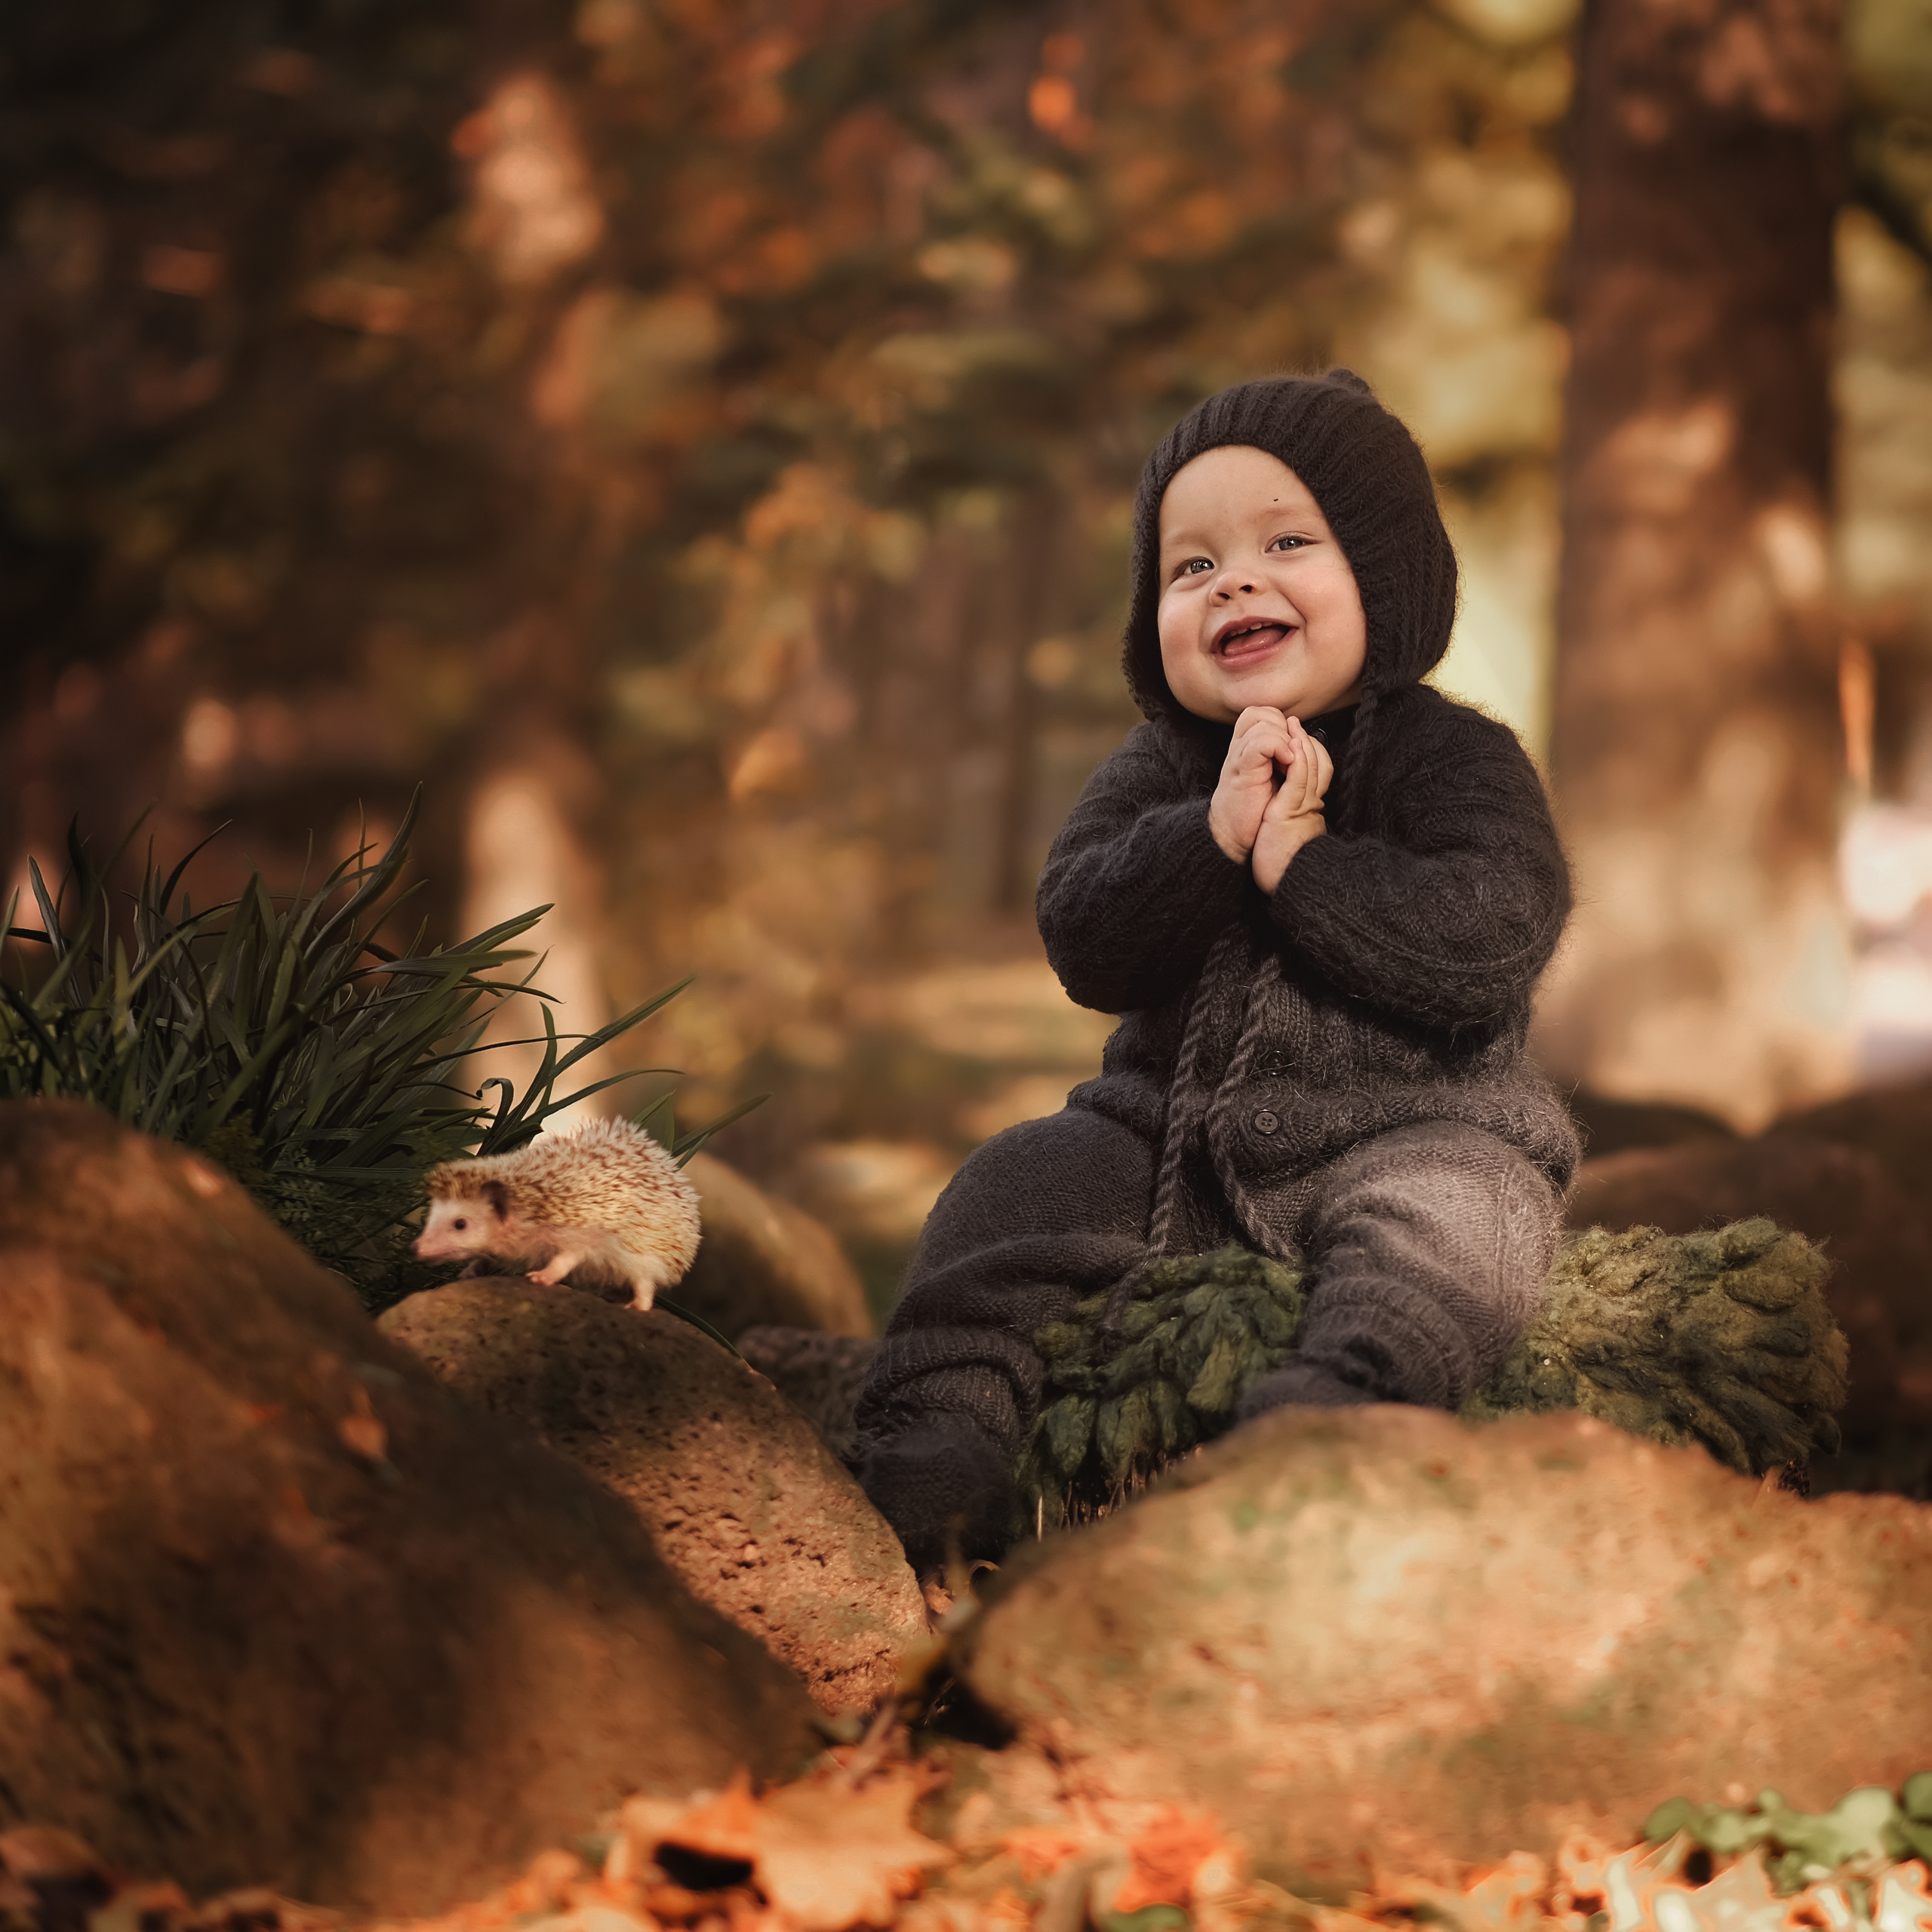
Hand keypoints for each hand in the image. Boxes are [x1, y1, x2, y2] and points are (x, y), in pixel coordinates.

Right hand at [1208, 707, 1297, 863]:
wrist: (1235, 836)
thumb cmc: (1254, 811)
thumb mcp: (1274, 778)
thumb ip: (1283, 758)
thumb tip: (1303, 741)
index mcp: (1247, 748)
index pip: (1266, 713)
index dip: (1283, 725)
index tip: (1292, 751)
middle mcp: (1240, 748)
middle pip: (1264, 713)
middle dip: (1284, 730)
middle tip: (1291, 756)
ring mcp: (1239, 757)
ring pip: (1264, 723)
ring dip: (1285, 740)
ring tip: (1289, 763)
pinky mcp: (1241, 770)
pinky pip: (1260, 743)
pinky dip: (1278, 746)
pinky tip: (1286, 763)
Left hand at [1250, 716, 1331, 894]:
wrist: (1280, 878)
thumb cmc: (1279, 857)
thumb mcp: (1284, 826)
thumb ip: (1287, 808)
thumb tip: (1282, 794)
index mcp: (1310, 808)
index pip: (1319, 772)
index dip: (1310, 751)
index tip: (1296, 737)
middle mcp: (1312, 804)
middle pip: (1320, 764)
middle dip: (1307, 741)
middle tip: (1293, 724)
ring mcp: (1304, 807)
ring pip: (1313, 767)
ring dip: (1303, 743)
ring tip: (1292, 726)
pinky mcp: (1292, 810)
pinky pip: (1300, 779)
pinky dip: (1298, 759)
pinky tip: (1291, 746)